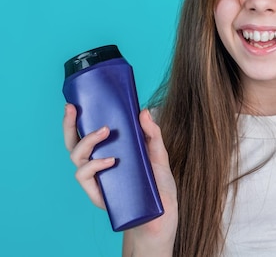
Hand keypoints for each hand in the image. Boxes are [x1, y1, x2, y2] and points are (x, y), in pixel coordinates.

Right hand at [63, 104, 177, 250]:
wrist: (162, 214)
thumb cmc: (158, 185)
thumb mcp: (159, 155)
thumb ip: (152, 134)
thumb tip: (144, 111)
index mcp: (109, 153)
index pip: (86, 135)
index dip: (75, 120)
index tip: (72, 103)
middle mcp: (98, 166)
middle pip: (73, 144)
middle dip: (69, 126)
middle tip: (74, 110)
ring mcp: (97, 180)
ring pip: (76, 158)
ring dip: (86, 142)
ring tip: (104, 131)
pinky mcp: (99, 195)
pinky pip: (85, 177)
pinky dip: (94, 166)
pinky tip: (109, 160)